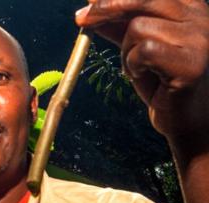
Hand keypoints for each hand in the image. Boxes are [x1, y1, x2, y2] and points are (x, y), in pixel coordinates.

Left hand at [75, 0, 208, 139]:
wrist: (185, 117)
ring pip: (138, 27)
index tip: (88, 2)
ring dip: (126, 52)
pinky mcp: (192, 63)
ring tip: (137, 69)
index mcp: (188, 6)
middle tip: (81, 20)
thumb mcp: (135, 46)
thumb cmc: (162, 80)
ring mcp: (199, 38)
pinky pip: (144, 51)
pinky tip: (144, 76)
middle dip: (106, 8)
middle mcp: (198, 16)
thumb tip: (89, 4)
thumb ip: (117, 25)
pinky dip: (134, 65)